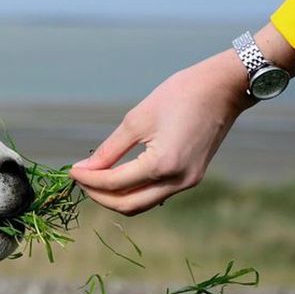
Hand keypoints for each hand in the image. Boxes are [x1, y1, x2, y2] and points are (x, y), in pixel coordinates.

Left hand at [69, 50, 252, 214]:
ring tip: (95, 179)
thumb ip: (109, 150)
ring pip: (142, 204)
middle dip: (98, 196)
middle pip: (128, 205)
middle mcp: (178, 181)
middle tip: (81, 179)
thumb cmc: (179, 96)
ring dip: (115, 197)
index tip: (71, 171)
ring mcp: (188, 182)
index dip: (88, 180)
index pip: (114, 184)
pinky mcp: (192, 178)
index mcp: (163, 165)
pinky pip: (156, 194)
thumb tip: (85, 169)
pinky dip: (134, 191)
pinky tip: (119, 176)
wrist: (223, 88)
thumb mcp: (136, 120)